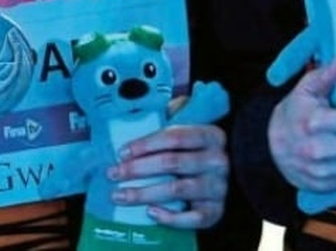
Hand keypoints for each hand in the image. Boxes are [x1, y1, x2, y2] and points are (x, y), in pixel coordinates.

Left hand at [107, 123, 227, 229]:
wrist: (222, 177)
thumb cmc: (195, 153)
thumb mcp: (189, 133)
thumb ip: (168, 126)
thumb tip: (135, 119)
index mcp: (211, 135)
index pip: (175, 136)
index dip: (146, 144)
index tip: (122, 152)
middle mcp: (218, 160)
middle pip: (172, 162)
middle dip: (138, 168)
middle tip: (113, 174)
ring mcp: (218, 187)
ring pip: (177, 189)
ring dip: (144, 193)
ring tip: (120, 195)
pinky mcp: (215, 211)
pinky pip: (192, 217)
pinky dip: (171, 217)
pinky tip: (150, 212)